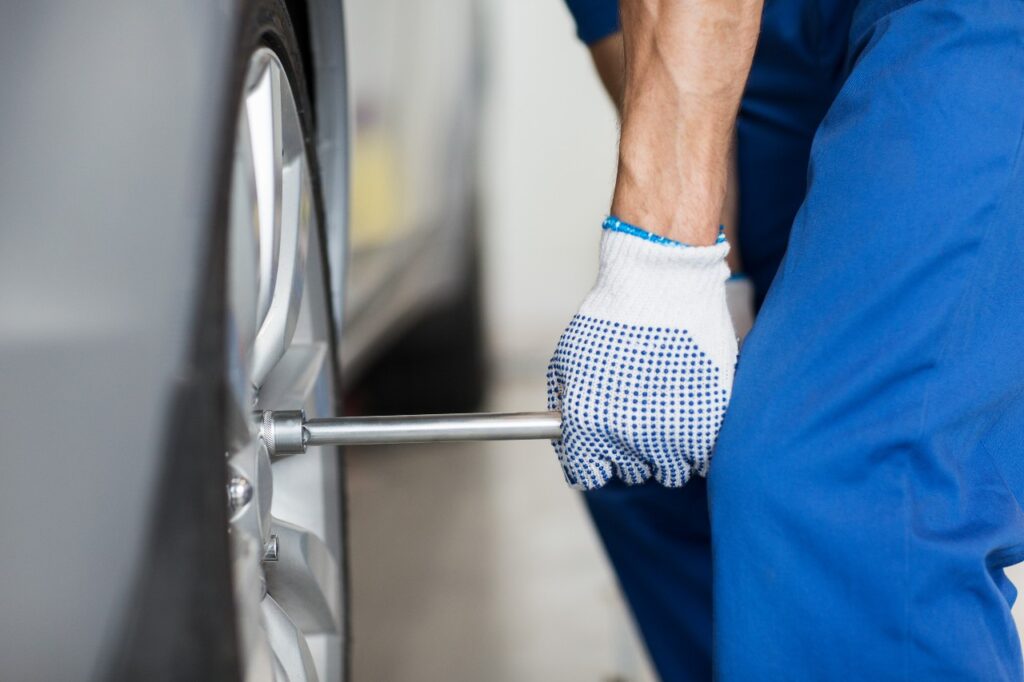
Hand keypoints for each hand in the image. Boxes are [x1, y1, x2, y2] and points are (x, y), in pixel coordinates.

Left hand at [546, 218, 737, 489]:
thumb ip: (565, 405)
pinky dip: (699, 442)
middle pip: (633, 473)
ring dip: (669, 451)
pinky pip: (705, 456)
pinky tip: (692, 413)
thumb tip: (567, 433)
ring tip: (668, 416)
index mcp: (589, 427)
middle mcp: (629, 439)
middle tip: (640, 420)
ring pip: (672, 470)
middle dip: (632, 451)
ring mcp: (674, 434)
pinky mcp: (711, 422)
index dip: (595, 463)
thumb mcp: (568, 361)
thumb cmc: (611, 318)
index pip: (589, 475)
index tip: (602, 454)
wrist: (661, 287)